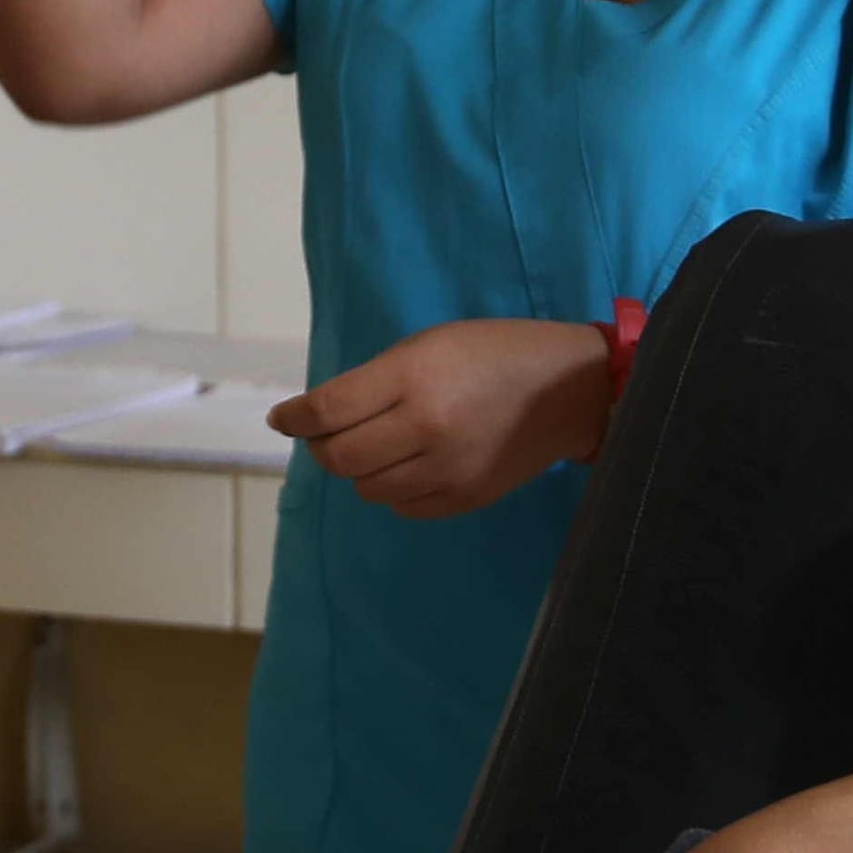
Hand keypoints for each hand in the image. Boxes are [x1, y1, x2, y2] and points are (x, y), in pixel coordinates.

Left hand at [269, 318, 612, 517]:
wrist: (569, 391)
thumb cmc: (493, 352)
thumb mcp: (431, 344)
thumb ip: (375, 379)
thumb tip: (316, 417)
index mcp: (415, 376)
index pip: (329, 410)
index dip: (294, 418)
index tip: (283, 419)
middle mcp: (426, 427)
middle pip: (340, 457)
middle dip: (322, 447)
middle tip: (329, 434)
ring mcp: (447, 470)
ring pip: (367, 488)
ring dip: (359, 469)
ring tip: (377, 447)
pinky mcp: (465, 498)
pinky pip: (403, 507)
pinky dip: (393, 489)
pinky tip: (409, 465)